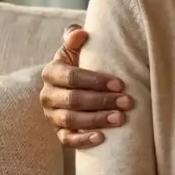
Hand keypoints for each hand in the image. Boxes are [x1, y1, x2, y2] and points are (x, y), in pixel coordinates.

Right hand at [40, 24, 133, 147]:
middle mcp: (48, 95)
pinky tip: (101, 138)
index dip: (95, 81)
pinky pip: (67, 140)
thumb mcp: (75, 48)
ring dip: (97, 120)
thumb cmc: (80, 63)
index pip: (71, 77)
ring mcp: (52, 115)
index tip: (119, 84)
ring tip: (120, 118)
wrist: (72, 85)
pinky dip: (83, 140)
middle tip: (127, 102)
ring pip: (71, 120)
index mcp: (51, 72)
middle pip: (73, 100)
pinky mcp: (59, 132)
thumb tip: (81, 33)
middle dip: (102, 101)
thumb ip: (75, 36)